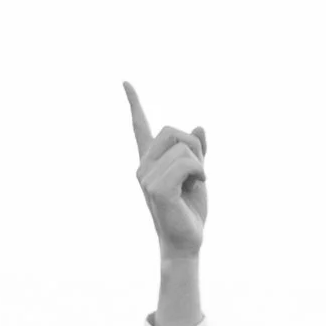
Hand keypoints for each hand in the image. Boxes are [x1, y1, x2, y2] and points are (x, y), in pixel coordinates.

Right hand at [126, 81, 207, 256]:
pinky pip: (187, 163)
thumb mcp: (196, 176)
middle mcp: (143, 166)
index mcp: (149, 162)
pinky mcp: (157, 189)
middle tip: (199, 171)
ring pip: (184, 149)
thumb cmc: (189, 212)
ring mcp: (147, 177)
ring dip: (200, 164)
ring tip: (196, 184)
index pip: (139, 128)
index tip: (126, 83)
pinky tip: (198, 186)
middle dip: (195, 146)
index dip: (134, 104)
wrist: (186, 242)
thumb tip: (200, 125)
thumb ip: (197, 153)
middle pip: (172, 130)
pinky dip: (199, 172)